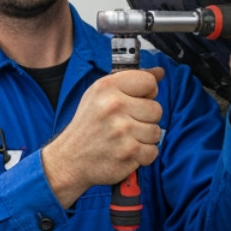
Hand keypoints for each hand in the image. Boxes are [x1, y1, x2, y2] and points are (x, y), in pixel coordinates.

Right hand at [42, 68, 164, 205]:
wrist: (69, 159)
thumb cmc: (88, 125)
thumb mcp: (101, 95)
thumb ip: (131, 80)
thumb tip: (160, 72)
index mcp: (107, 87)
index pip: (149, 82)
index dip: (146, 94)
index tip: (133, 102)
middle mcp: (114, 106)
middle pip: (156, 109)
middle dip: (145, 119)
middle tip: (125, 125)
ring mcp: (122, 130)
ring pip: (156, 132)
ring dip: (144, 139)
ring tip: (124, 139)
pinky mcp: (128, 152)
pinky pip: (153, 151)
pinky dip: (142, 155)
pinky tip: (125, 151)